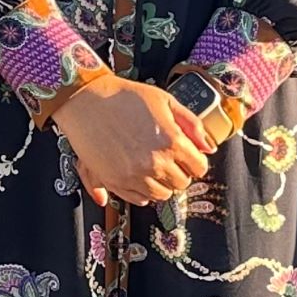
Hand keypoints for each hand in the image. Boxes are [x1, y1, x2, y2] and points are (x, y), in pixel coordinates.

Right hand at [49, 74, 213, 206]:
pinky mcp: (115, 182)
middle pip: (181, 184)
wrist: (87, 101)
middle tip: (168, 157)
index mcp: (171, 142)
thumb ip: (192, 124)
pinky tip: (138, 174)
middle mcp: (155, 163)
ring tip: (152, 165)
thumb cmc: (125, 97)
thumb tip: (209, 147)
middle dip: (179, 171)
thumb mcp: (166, 101)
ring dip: (161, 183)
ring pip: (162, 195)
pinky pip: (138, 199)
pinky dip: (142, 191)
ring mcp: (134, 176)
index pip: (199, 168)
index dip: (195, 160)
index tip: (187, 154)